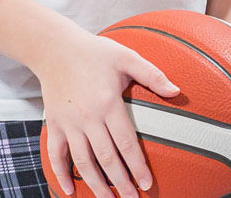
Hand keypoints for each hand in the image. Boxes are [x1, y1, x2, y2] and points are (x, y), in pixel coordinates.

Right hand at [35, 27, 178, 197]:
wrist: (54, 47)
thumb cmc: (93, 51)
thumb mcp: (125, 56)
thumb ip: (152, 74)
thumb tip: (177, 91)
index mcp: (108, 103)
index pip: (126, 144)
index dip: (137, 167)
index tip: (146, 184)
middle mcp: (87, 117)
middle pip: (107, 158)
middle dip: (121, 183)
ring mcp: (68, 123)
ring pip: (83, 162)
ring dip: (96, 185)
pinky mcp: (53, 124)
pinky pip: (55, 154)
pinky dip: (61, 174)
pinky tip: (69, 190)